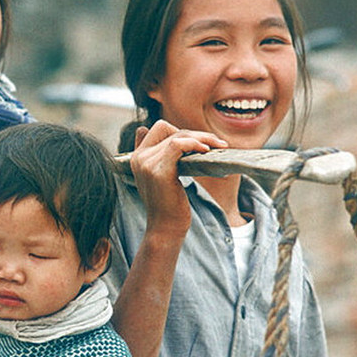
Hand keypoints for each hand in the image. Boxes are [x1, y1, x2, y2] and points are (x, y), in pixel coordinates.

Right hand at [128, 120, 226, 242]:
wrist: (165, 228)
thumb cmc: (167, 205)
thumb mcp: (158, 177)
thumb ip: (155, 155)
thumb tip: (147, 130)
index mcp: (137, 157)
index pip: (158, 128)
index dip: (179, 132)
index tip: (197, 144)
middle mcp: (139, 158)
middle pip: (169, 129)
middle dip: (194, 133)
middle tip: (215, 144)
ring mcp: (147, 163)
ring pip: (178, 136)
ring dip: (202, 137)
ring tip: (219, 146)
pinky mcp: (159, 171)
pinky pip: (178, 145)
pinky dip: (195, 143)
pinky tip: (207, 151)